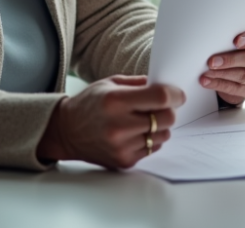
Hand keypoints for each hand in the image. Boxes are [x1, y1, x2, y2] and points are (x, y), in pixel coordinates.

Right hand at [36, 75, 184, 168]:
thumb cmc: (90, 103)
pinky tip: (137, 132)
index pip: (160, 97)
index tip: (178, 94)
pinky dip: (151, 139)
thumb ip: (140, 83)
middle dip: (169, 110)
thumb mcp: (111, 83)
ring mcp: (121, 146)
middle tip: (161, 106)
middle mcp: (119, 125)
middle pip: (167, 118)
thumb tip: (167, 86)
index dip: (175, 95)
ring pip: (163, 135)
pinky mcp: (124, 161)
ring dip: (160, 126)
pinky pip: (153, 148)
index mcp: (116, 101)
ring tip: (145, 120)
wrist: (66, 132)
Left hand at [200, 25, 244, 104]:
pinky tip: (207, 81)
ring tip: (208, 71)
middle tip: (213, 61)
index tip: (236, 41)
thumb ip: (235, 34)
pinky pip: (235, 89)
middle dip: (231, 60)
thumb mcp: (241, 36)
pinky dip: (219, 84)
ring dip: (223, 73)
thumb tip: (217, 36)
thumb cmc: (240, 47)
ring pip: (244, 75)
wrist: (241, 67)